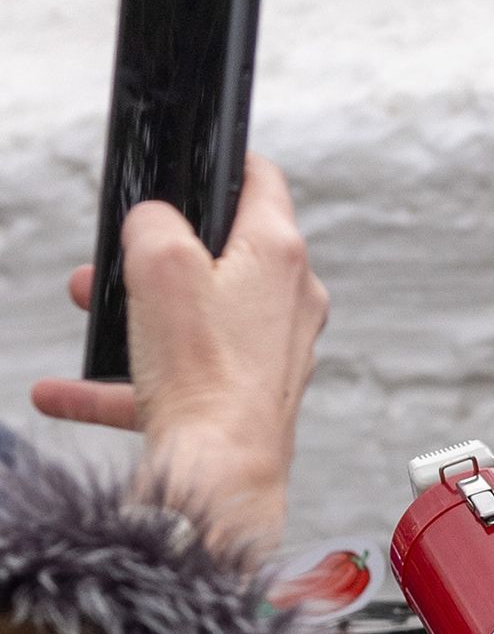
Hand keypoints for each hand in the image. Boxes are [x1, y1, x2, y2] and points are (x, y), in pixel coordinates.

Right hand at [32, 156, 328, 560]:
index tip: (199, 162)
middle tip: (108, 260)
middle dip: (153, 254)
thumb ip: (154, 223)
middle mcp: (290, 300)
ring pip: (194, 315)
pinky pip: (179, 376)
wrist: (221, 471)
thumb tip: (155, 220)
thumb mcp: (159, 264)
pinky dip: (125, 379)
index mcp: (279, 256)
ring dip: (134, 312)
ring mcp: (274, 350)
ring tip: (85, 307)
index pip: (264, 183)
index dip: (227, 163)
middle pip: (219, 254)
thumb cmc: (202, 370)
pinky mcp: (251, 394)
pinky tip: (63, 392)